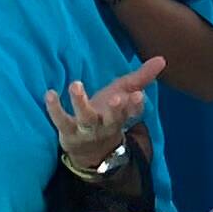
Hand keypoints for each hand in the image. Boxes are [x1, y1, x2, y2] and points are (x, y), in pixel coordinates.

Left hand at [45, 61, 164, 173]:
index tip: (138, 96)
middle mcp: (106, 125)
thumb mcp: (124, 95)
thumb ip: (142, 78)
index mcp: (122, 116)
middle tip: (117, 97)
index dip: (135, 105)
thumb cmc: (108, 115)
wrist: (90, 152)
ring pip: (86, 119)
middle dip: (116, 109)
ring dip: (80, 102)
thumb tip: (162, 59)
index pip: (132, 112)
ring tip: (75, 84)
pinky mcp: (68, 132)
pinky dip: (55, 109)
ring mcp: (86, 130)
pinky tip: (50, 94)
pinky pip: (61, 121)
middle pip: (113, 119)